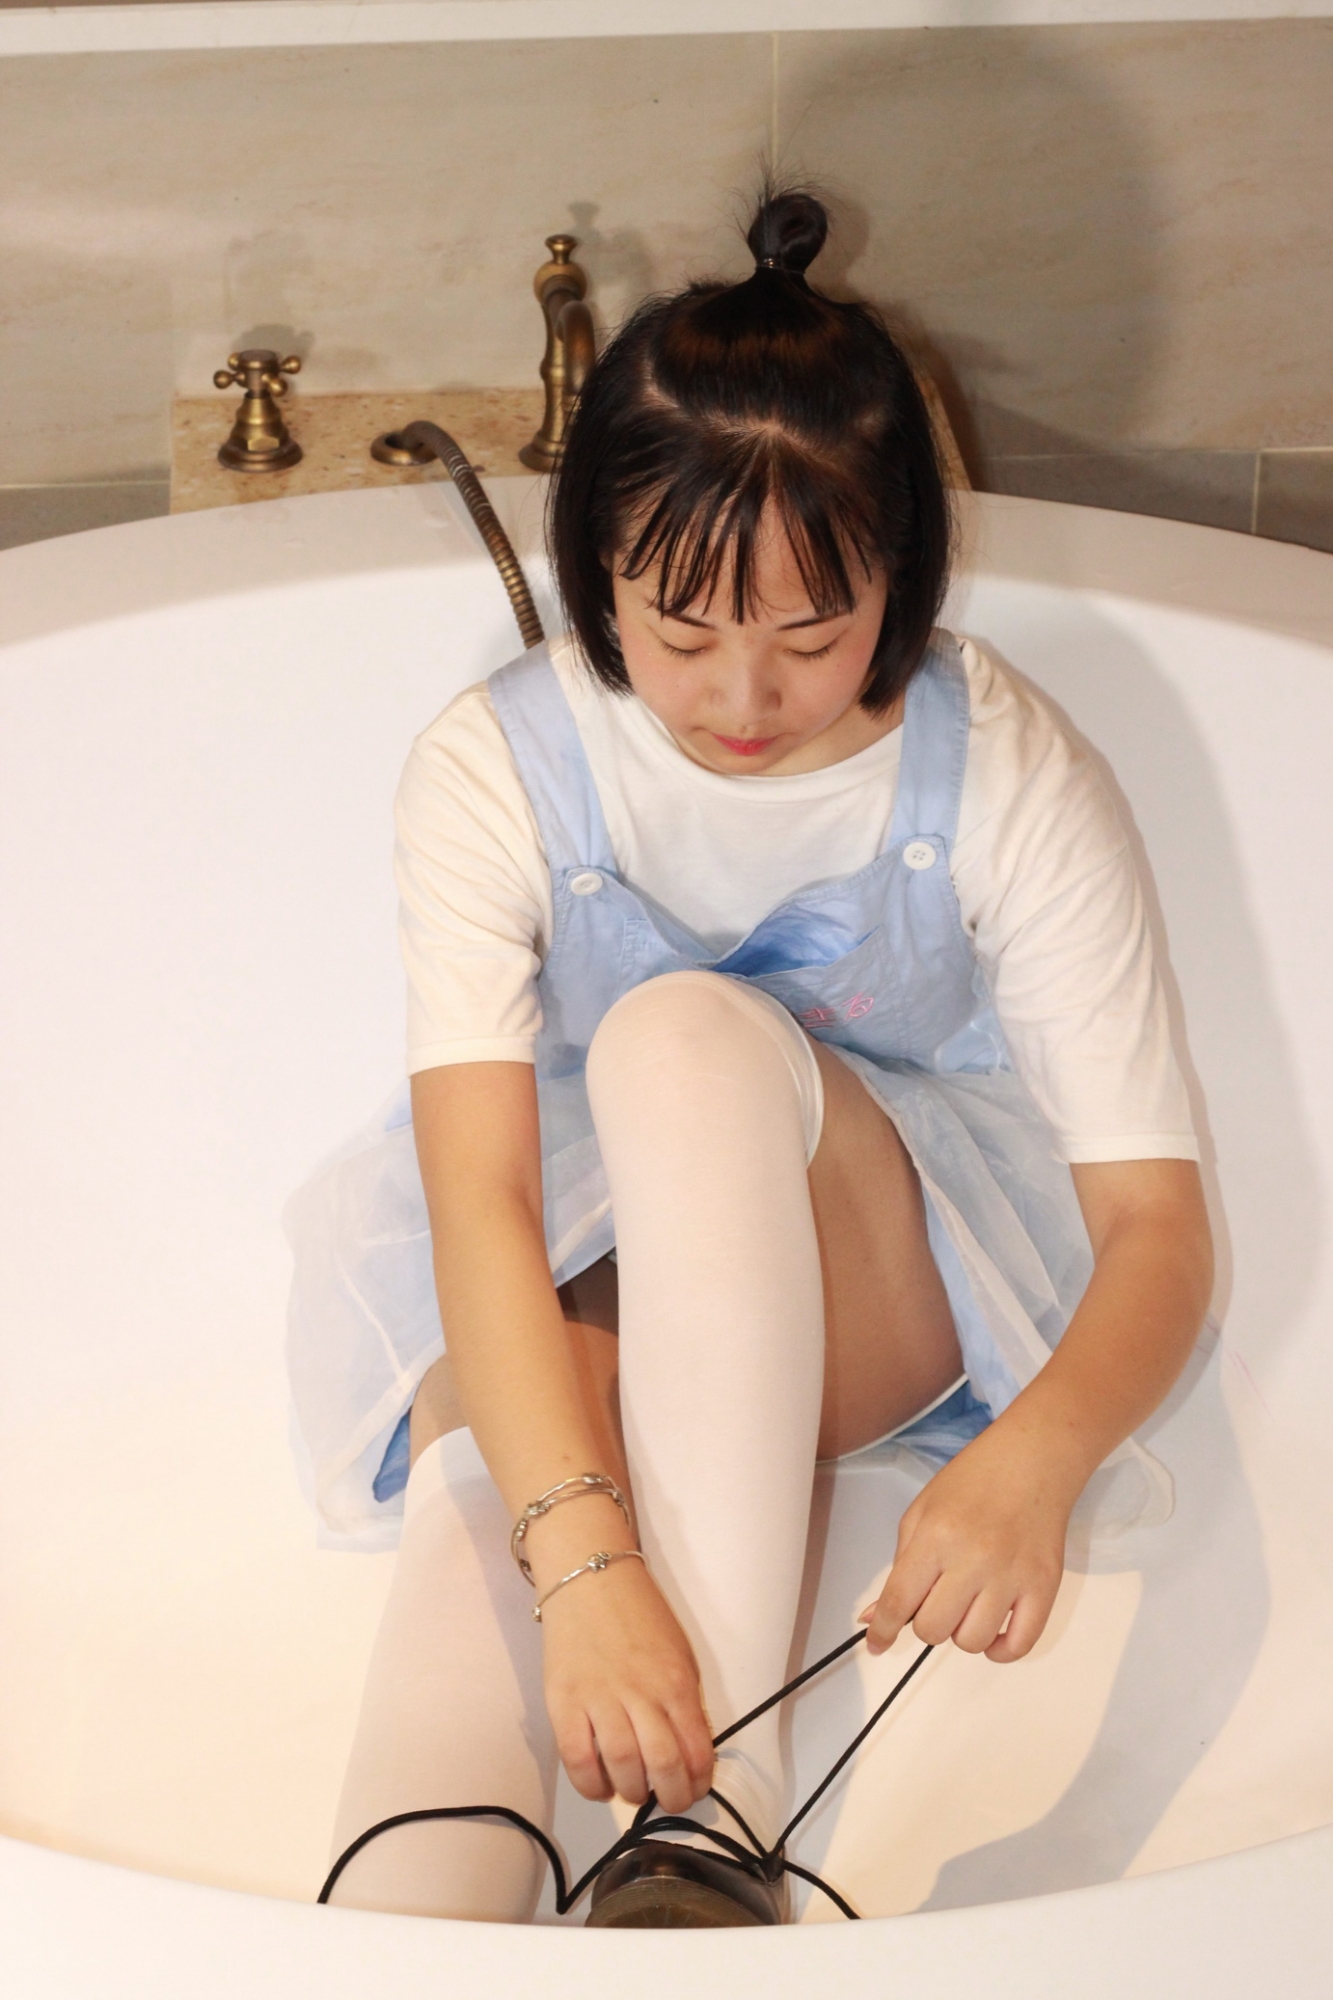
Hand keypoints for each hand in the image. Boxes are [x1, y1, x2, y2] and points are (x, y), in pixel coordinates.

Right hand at [540, 1558, 715, 1813]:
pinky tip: (600, 1785)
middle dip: (671, 1797)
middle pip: (662, 1765)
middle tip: (667, 1800)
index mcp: (676, 1682)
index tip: (693, 1789)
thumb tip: (686, 1751)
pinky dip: (591, 1785)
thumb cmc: (640, 1615)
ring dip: (632, 1791)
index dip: (698, 1782)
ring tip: (633, 1789)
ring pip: (623, 1768)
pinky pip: (577, 1760)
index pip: (696, 1750)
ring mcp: (600, 1699)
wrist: (590, 1579)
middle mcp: (641, 1694)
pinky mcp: (564, 1702)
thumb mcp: (678, 1654)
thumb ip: (683, 1702)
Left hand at [859, 1420, 1081, 1662]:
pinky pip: (1020, 1645)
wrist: (1031, 1460)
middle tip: (935, 1601)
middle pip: (933, 1629)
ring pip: (973, 1641)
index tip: (877, 1644)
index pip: (899, 1601)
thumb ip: (900, 1566)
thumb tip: (876, 1617)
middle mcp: (973, 1559)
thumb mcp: (922, 1512)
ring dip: (962, 1633)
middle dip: (925, 1623)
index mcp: (936, 1537)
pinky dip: (1001, 1650)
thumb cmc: (972, 1481)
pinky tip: (993, 1631)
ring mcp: (1011, 1576)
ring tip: (967, 1606)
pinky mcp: (1044, 1586)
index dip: (882, 1630)